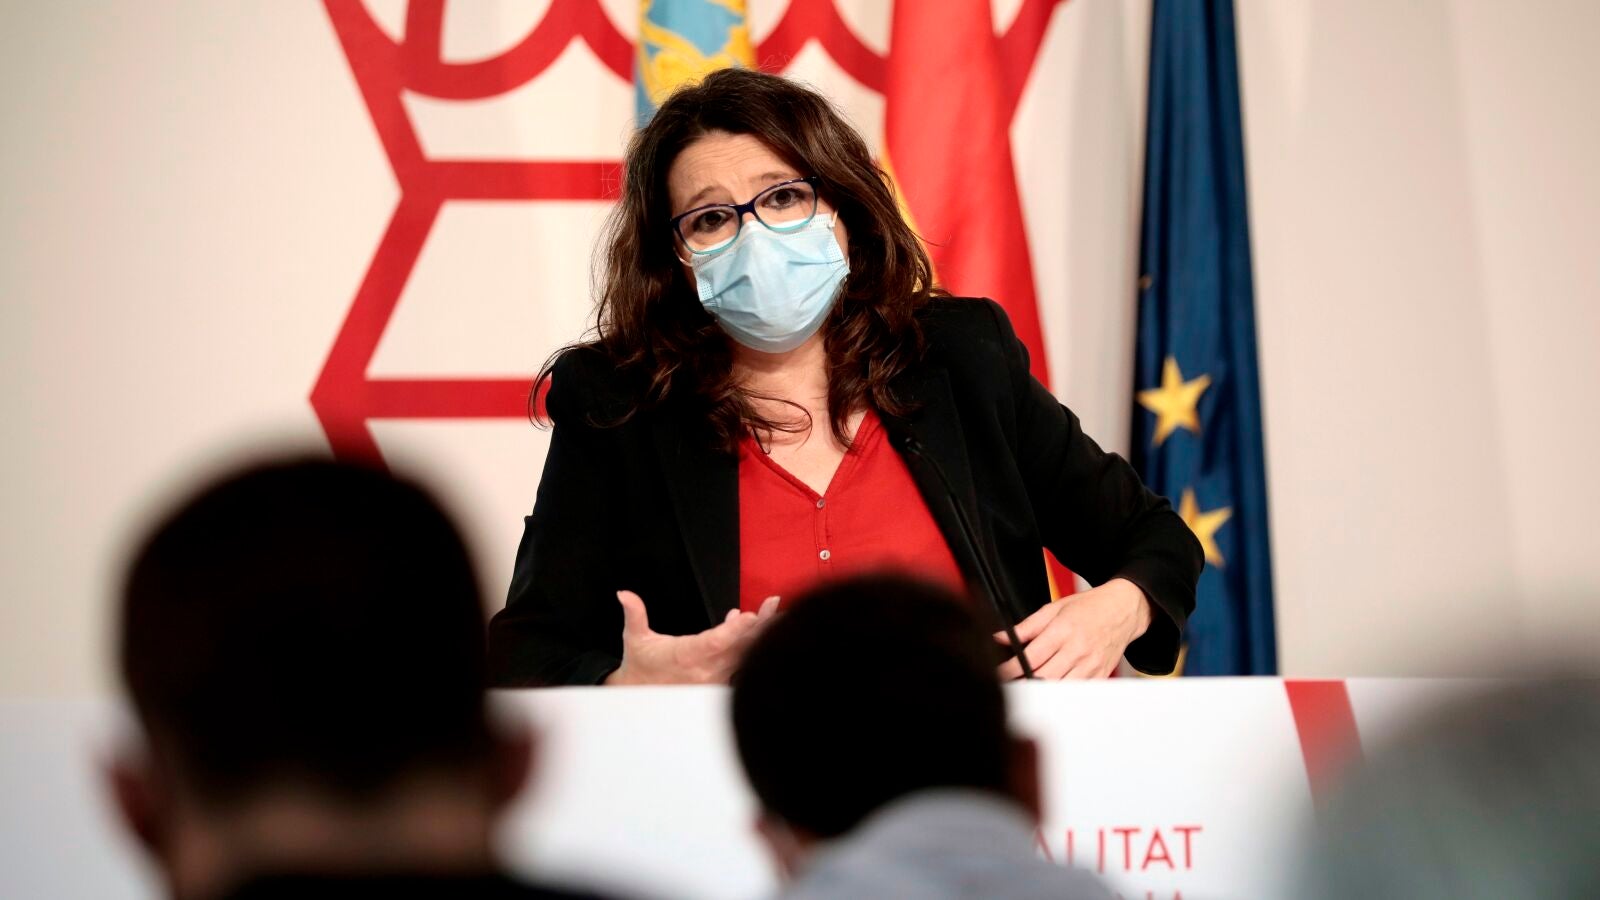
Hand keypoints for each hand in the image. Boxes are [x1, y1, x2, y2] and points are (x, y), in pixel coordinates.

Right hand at [604, 591, 780, 684]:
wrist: (641, 696)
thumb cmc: (640, 665)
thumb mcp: (634, 638)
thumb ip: (634, 613)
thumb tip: (623, 594)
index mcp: (686, 656)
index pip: (714, 642)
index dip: (733, 630)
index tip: (749, 616)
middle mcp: (705, 668)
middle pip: (738, 646)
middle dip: (758, 625)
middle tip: (773, 604)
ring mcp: (715, 676)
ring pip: (744, 653)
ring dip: (761, 632)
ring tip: (777, 611)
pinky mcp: (720, 680)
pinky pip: (741, 661)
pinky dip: (752, 643)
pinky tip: (760, 624)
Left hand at [996, 578, 1153, 679]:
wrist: (1123, 609)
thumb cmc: (1089, 607)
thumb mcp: (1054, 609)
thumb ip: (1026, 627)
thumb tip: (1001, 637)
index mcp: (1063, 630)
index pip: (1031, 657)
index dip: (1011, 669)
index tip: (999, 674)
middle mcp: (1078, 649)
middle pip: (1045, 677)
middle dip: (1023, 684)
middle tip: (1009, 686)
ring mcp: (1091, 664)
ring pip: (1061, 689)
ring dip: (1042, 692)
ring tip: (1027, 690)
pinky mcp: (1100, 675)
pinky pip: (1078, 692)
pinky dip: (1063, 694)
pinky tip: (1052, 692)